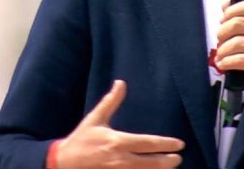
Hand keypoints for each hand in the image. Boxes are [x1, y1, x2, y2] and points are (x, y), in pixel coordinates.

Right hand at [56, 80, 184, 168]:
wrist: (63, 164)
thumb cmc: (81, 140)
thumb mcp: (95, 119)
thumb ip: (111, 101)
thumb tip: (121, 82)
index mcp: (118, 142)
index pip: (149, 144)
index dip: (167, 144)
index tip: (180, 144)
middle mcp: (121, 160)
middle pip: (152, 163)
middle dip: (168, 161)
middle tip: (178, 158)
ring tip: (169, 167)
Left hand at [215, 0, 243, 127]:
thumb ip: (243, 20)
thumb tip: (224, 5)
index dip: (231, 11)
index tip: (222, 21)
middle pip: (238, 23)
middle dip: (222, 33)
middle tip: (219, 42)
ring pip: (237, 43)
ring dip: (222, 51)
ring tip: (220, 56)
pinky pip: (241, 59)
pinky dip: (227, 62)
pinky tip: (223, 64)